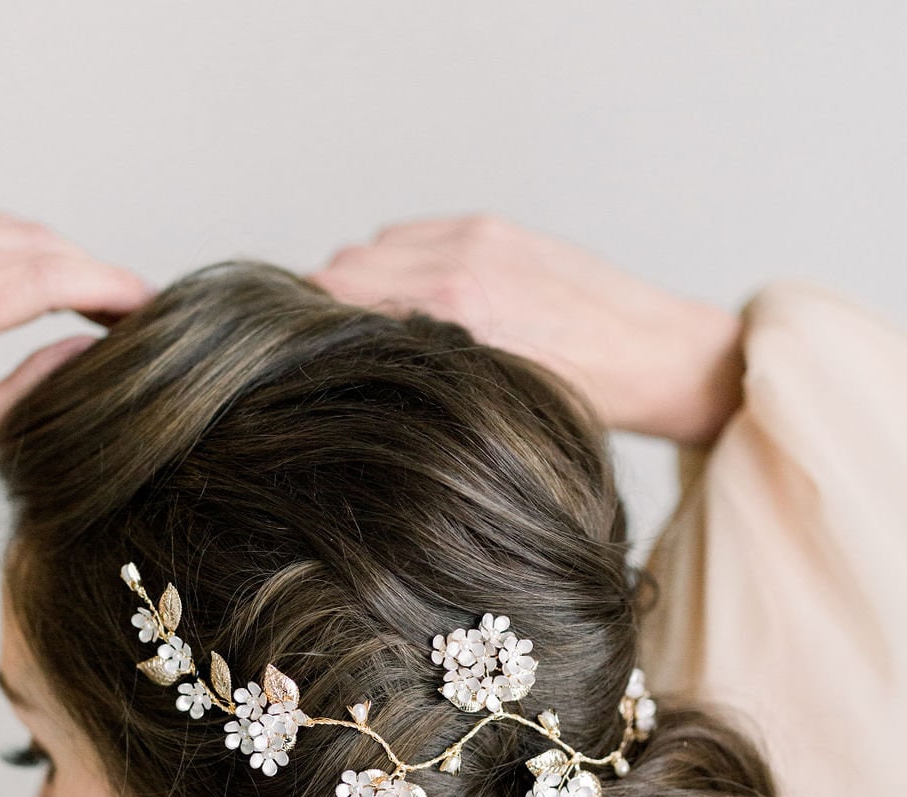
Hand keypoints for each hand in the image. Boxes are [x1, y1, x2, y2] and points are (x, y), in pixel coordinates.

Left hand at [0, 212, 153, 482]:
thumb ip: (36, 388)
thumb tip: (94, 348)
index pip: (40, 282)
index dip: (105, 285)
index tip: (148, 303)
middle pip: (35, 248)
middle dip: (96, 273)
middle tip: (139, 310)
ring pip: (16, 231)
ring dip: (70, 260)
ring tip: (106, 302)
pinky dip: (35, 250)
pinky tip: (63, 284)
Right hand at [308, 215, 744, 446]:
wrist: (658, 358)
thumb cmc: (586, 400)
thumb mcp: (492, 408)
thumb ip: (421, 376)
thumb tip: (356, 373)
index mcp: (457, 316)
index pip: (336, 304)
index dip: (308, 333)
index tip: (300, 364)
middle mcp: (459, 266)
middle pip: (341, 273)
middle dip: (326, 311)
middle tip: (331, 353)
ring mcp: (474, 238)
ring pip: (369, 251)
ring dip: (359, 285)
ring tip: (374, 330)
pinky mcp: (489, 226)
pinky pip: (408, 236)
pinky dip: (395, 264)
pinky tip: (412, 302)